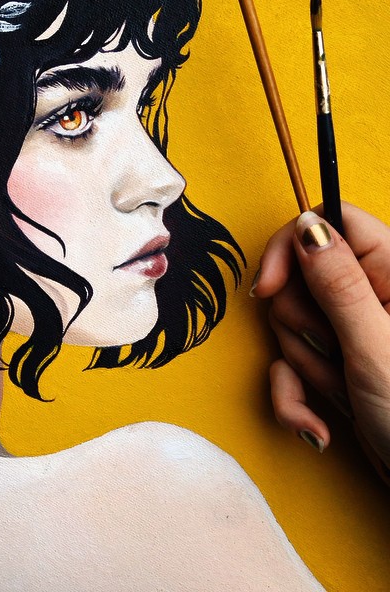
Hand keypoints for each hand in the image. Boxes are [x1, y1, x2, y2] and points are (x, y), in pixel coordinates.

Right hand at [252, 203, 389, 469]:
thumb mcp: (376, 346)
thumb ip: (339, 283)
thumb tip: (308, 227)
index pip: (332, 222)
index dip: (292, 247)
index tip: (270, 287)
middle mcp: (368, 297)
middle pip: (299, 278)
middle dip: (301, 325)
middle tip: (334, 352)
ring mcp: (346, 332)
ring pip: (288, 324)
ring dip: (305, 366)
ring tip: (344, 390)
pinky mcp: (331, 364)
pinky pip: (286, 365)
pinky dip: (294, 396)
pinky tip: (317, 423)